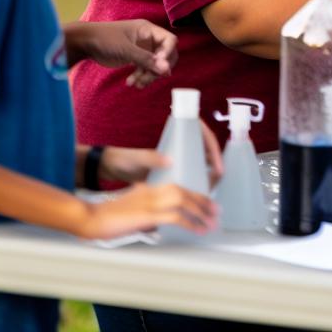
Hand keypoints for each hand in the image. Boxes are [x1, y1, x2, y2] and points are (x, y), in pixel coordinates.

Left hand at [67, 19, 177, 88]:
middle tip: (146, 78)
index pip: (169, 41)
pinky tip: (132, 83)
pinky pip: (145, 69)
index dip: (168, 54)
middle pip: (165, 55)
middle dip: (157, 69)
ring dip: (148, 76)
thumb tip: (167, 70)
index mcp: (148, 30)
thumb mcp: (126, 49)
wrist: (85, 43)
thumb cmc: (105, 39)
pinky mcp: (135, 58)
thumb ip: (146, 59)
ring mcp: (142, 48)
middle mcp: (148, 38)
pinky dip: (141, 76)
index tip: (161, 67)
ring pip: (155, 65)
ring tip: (137, 83)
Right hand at [76, 183, 215, 240]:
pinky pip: (175, 216)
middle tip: (216, 211)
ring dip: (200, 211)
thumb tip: (160, 227)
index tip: (206, 203)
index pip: (177, 187)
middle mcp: (151, 191)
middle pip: (183, 191)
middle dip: (203, 201)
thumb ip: (147, 216)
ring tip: (211, 222)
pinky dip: (190, 222)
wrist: (89, 218)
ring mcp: (149, 201)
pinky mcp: (147, 214)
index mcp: (147, 188)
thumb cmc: (106, 219)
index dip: (194, 194)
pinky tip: (198, 229)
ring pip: (183, 200)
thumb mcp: (131, 213)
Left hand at [98, 121, 223, 189]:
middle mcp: (180, 145)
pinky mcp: (174, 173)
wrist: (113, 170)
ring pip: (200, 165)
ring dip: (208, 176)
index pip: (203, 135)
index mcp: (175, 134)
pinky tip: (198, 196)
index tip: (218, 166)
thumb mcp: (137, 157)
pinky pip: (191, 177)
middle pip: (205, 151)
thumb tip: (170, 160)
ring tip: (211, 190)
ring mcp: (178, 160)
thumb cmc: (125, 159)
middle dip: (215, 165)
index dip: (214, 150)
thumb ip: (150, 157)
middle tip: (218, 180)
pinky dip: (197, 185)